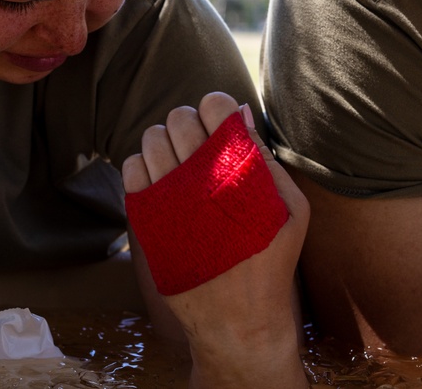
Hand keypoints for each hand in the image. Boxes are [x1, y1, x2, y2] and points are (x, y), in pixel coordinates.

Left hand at [122, 92, 309, 387]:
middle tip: (201, 148)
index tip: (221, 127)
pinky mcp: (144, 216)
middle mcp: (198, 177)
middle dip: (191, 125)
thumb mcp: (289, 209)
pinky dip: (144, 167)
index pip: (212, 104)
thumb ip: (265, 156)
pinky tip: (164, 184)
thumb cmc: (268, 260)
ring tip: (182, 166)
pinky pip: (131, 167)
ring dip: (166, 144)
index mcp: (236, 168)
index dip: (216, 110)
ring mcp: (166, 196)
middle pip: (178, 117)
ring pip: (151, 137)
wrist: (236, 318)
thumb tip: (238, 113)